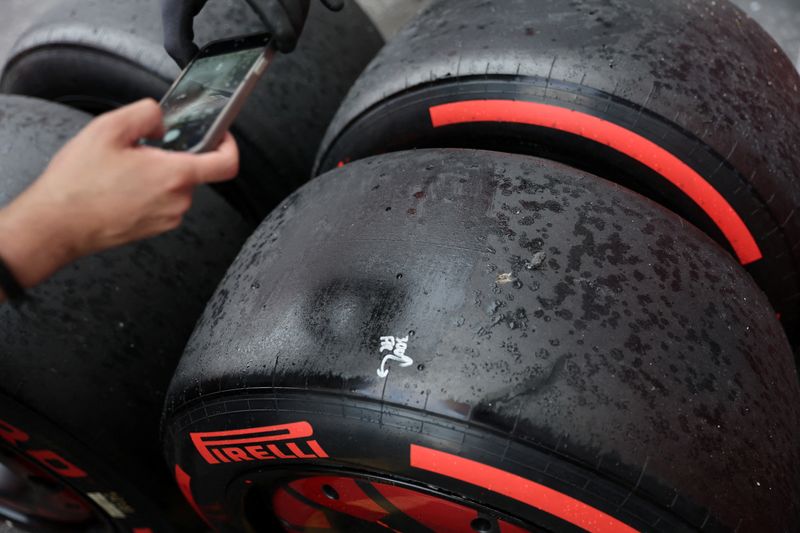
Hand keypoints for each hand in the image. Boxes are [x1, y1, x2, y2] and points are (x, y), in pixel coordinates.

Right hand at [0, 99, 237, 291]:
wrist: (56, 225)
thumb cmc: (78, 183)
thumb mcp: (108, 129)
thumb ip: (146, 113)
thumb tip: (162, 119)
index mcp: (175, 176)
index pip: (226, 164)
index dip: (229, 145)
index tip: (221, 134)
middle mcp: (178, 201)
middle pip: (193, 170)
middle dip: (172, 155)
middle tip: (140, 149)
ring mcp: (167, 218)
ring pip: (174, 186)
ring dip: (156, 173)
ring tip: (121, 170)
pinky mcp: (153, 229)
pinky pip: (161, 202)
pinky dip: (147, 190)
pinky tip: (119, 187)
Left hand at [162, 0, 344, 66]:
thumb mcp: (173, 5)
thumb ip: (177, 40)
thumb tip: (196, 66)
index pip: (270, 2)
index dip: (283, 26)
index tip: (284, 47)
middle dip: (294, 26)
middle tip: (286, 45)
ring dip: (301, 12)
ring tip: (290, 29)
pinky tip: (335, 7)